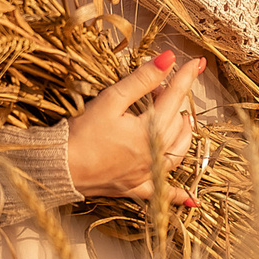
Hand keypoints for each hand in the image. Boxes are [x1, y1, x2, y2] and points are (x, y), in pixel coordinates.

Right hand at [65, 50, 205, 203]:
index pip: (175, 97)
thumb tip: (168, 59)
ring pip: (178, 152)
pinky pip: (162, 193)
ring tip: (182, 119)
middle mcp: (155, 154)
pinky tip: (191, 199)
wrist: (62, 168)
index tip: (197, 62)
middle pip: (178, 123)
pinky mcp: (135, 188)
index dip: (186, 77)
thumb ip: (142, 79)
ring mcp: (147, 174)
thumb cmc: (83, 133)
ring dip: (184, 134)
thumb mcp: (112, 100)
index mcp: (151, 130)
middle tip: (158, 87)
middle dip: (174, 102)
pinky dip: (178, 194)